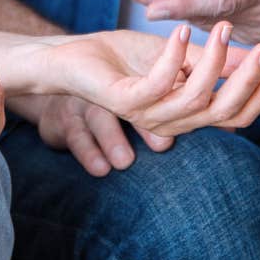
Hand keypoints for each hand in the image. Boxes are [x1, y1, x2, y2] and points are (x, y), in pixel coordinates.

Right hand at [9, 93, 176, 177]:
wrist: (50, 90)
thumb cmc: (99, 98)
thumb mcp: (125, 97)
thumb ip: (164, 113)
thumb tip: (209, 131)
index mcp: (130, 90)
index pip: (153, 96)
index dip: (171, 110)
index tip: (188, 129)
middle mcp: (109, 97)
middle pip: (129, 109)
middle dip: (147, 129)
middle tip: (164, 145)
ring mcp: (84, 107)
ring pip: (99, 119)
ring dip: (113, 141)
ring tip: (124, 162)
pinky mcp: (62, 121)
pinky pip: (75, 136)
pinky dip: (88, 153)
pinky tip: (100, 169)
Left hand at [27, 22, 259, 138]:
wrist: (73, 58)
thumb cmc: (122, 57)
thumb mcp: (176, 54)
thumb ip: (211, 60)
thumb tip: (254, 57)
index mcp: (186, 113)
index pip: (235, 115)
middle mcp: (171, 121)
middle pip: (224, 111)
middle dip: (249, 79)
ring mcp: (147, 115)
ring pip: (197, 99)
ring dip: (215, 61)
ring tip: (224, 27)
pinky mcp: (125, 101)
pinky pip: (160, 84)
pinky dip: (175, 56)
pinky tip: (185, 30)